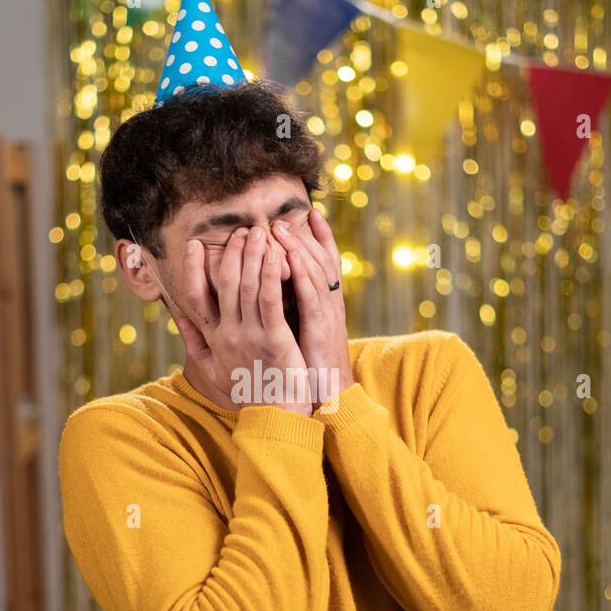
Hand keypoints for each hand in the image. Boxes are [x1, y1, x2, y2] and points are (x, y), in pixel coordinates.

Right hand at [172, 226, 313, 416]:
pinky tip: (275, 256)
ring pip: (248, 287)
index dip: (192, 269)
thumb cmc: (248, 391)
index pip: (195, 297)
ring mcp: (251, 337)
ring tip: (259, 233)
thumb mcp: (213, 370)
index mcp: (214, 339)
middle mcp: (228, 335)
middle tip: (241, 230)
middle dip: (232, 253)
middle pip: (225, 284)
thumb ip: (195, 342)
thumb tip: (177, 316)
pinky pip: (271, 301)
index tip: (193, 244)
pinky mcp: (275, 340)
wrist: (275, 416)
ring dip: (252, 256)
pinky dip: (271, 276)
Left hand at [271, 210, 352, 410]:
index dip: (320, 237)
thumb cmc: (313, 367)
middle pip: (319, 260)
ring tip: (279, 227)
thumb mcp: (305, 332)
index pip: (326, 262)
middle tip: (281, 217)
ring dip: (297, 247)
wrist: (331, 395)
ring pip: (314, 272)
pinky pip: (311, 295)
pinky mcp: (321, 328)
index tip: (308, 215)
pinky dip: (302, 273)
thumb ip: (296, 309)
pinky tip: (291, 256)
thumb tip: (280, 293)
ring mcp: (327, 314)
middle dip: (301, 236)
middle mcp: (330, 303)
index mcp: (326, 304)